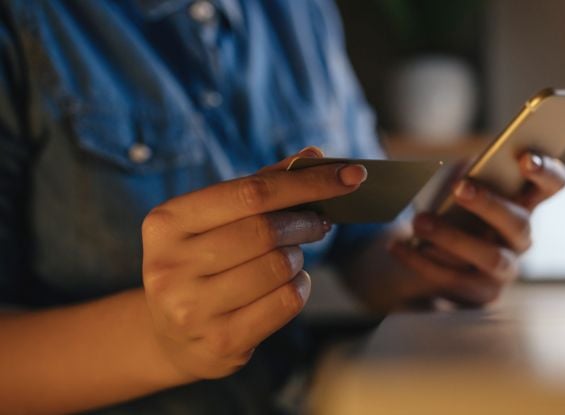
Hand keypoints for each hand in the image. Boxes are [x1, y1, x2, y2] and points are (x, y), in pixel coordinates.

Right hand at [140, 147, 366, 378]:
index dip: (307, 182)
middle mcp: (170, 266)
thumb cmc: (202, 262)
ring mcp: (193, 308)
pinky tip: (291, 282)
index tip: (349, 175)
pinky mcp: (221, 341)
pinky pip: (286, 302)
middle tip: (320, 221)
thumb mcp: (214, 220)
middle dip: (306, 221)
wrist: (171, 335)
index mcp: (166, 223)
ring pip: (279, 266)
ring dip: (299, 256)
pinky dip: (301, 286)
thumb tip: (315, 156)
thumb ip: (261, 184)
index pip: (250, 192)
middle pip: (266, 231)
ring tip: (292, 255)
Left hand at [389, 152, 564, 305]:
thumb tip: (469, 173)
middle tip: (459, 188)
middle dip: (490, 204)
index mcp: (522, 202)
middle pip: (519, 222)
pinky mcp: (481, 297)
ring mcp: (504, 270)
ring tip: (419, 222)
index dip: (545, 171)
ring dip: (453, 238)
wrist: (420, 254)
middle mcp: (520, 238)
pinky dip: (423, 262)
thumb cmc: (446, 209)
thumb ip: (466, 173)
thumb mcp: (454, 184)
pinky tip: (399, 246)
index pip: (551, 184)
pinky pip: (456, 281)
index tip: (525, 158)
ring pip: (491, 258)